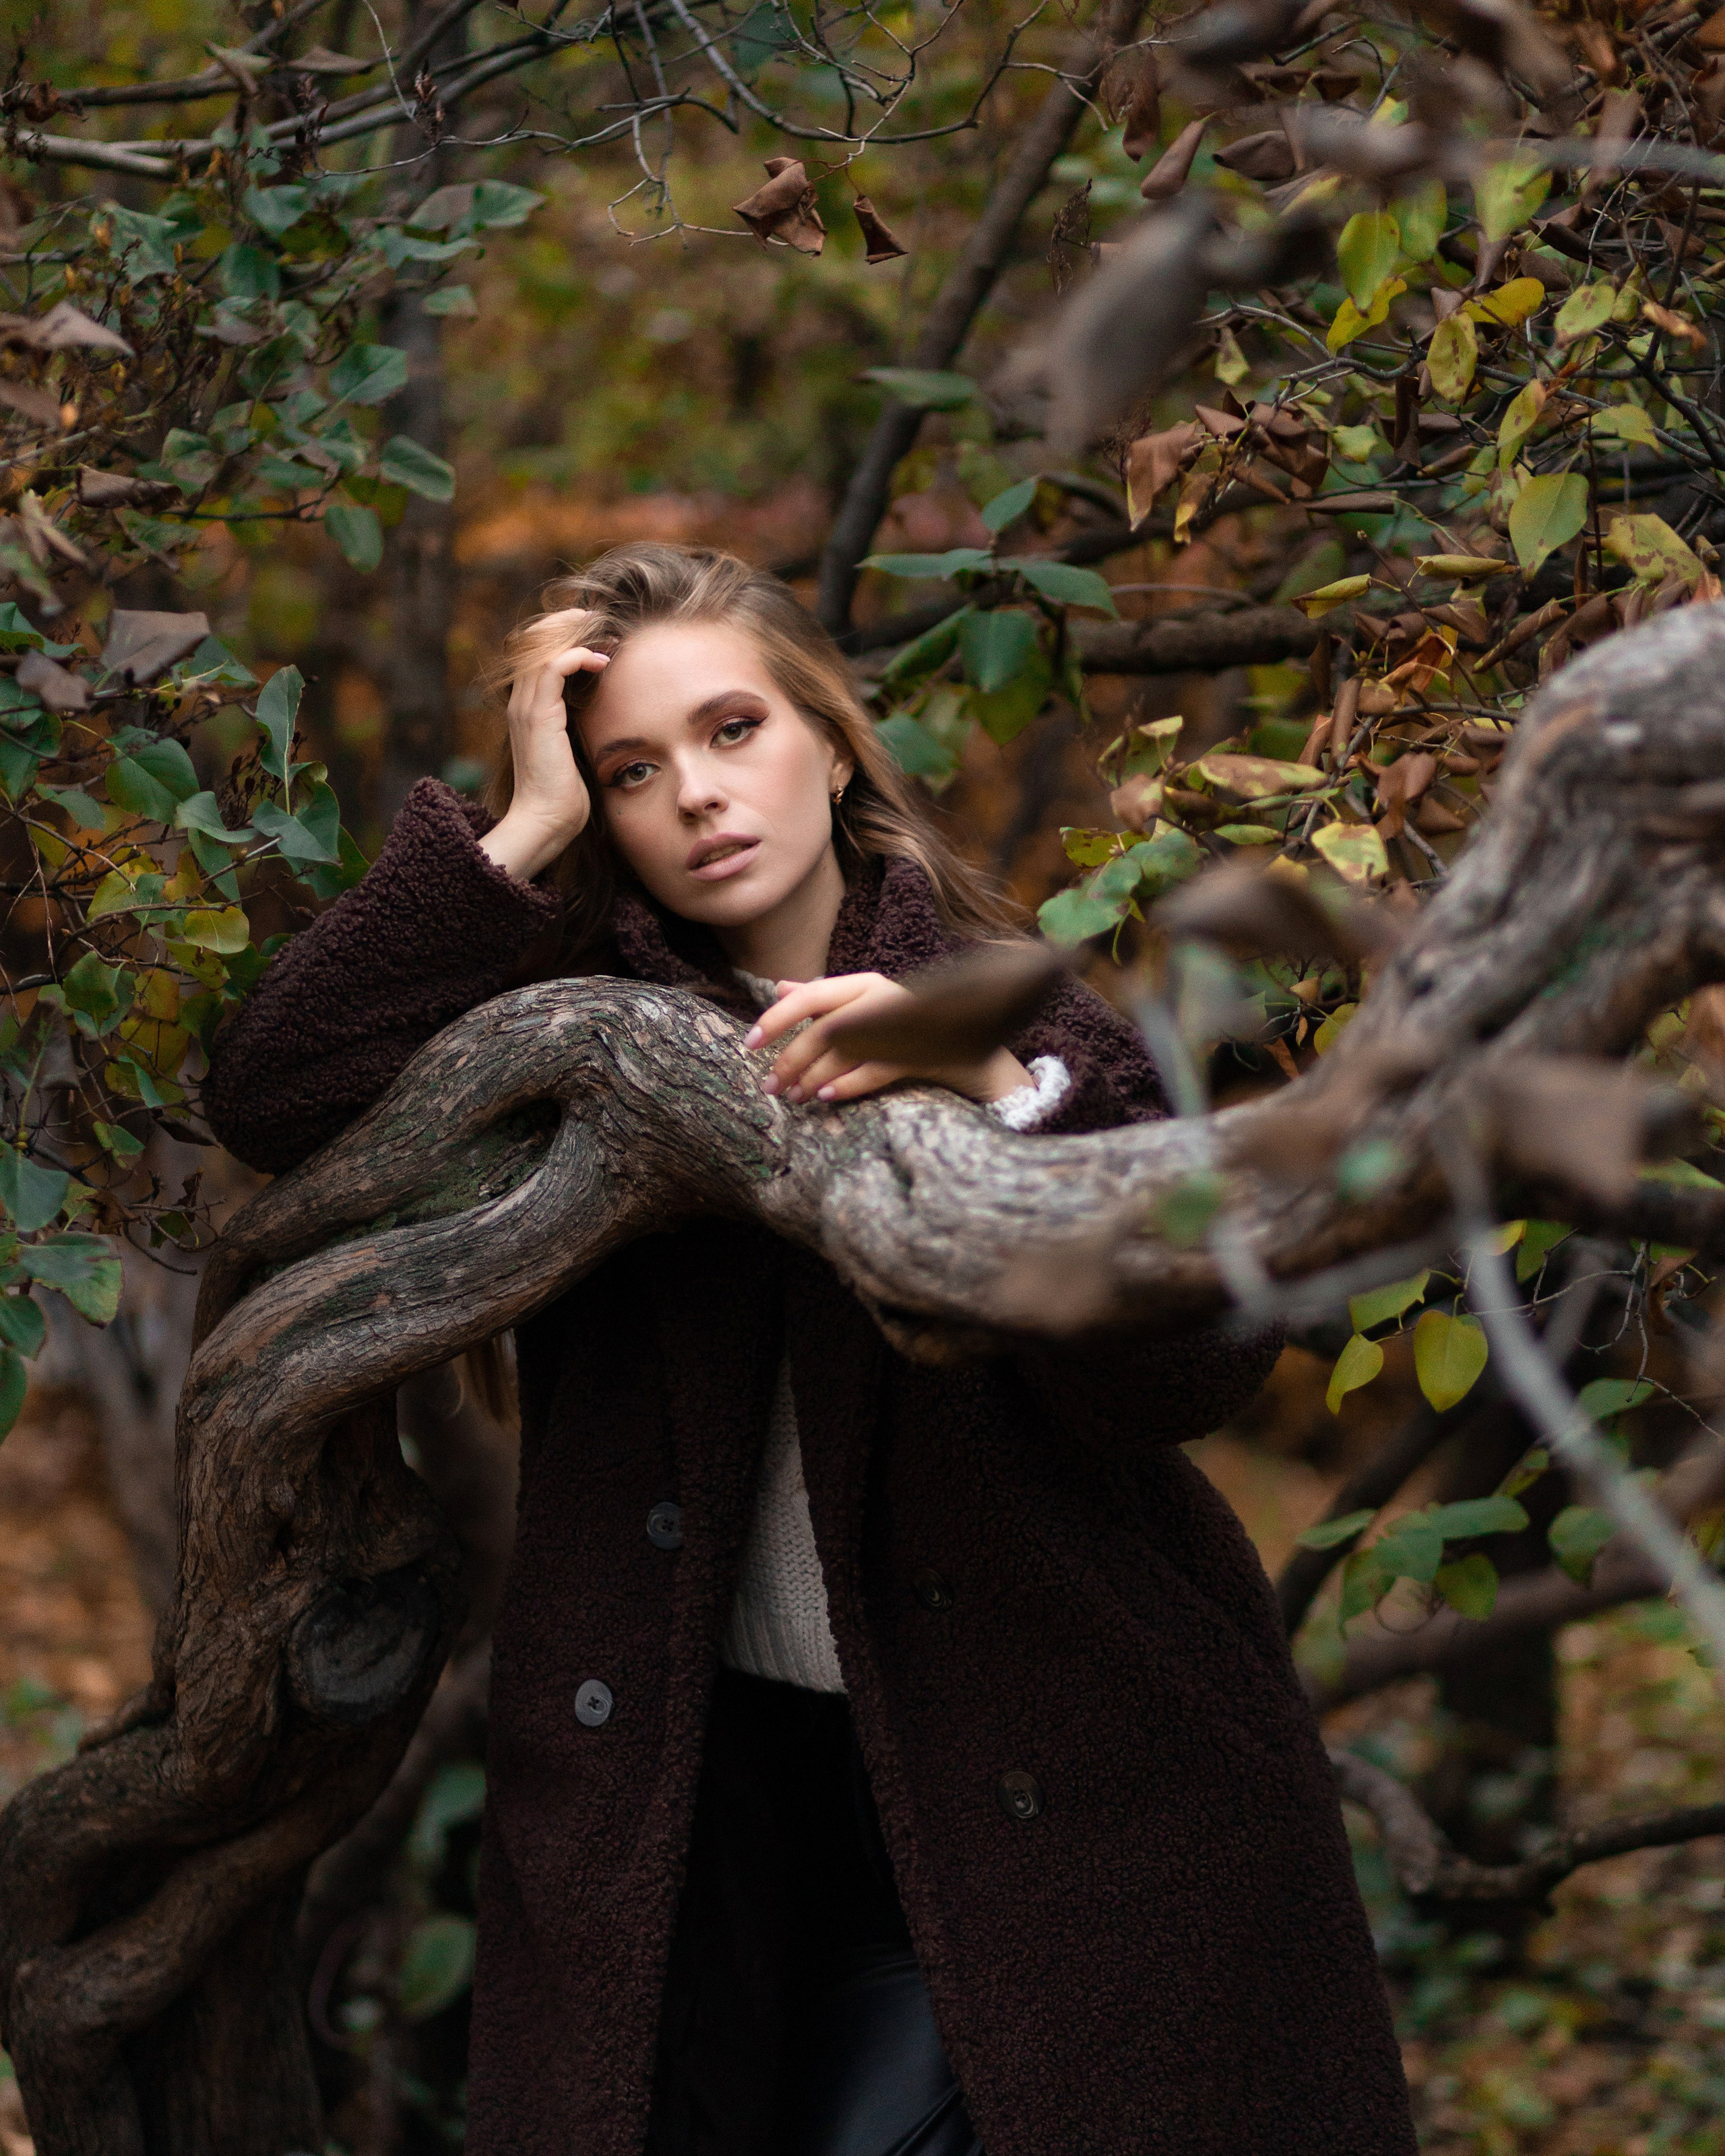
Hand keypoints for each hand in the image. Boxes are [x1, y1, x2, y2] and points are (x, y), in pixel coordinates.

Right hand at [480, 645, 608, 880]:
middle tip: (598, 619)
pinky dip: (578, 656)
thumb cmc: (564, 794)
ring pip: (541, 646)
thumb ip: (577, 724)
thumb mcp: (572, 749)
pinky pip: (553, 667)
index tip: (595, 632)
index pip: (534, 652)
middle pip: (533, 639)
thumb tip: (600, 710)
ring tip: (603, 632)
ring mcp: (526, 707)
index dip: (561, 634)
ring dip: (574, 633)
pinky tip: (601, 662)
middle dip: (566, 623)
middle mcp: (520, 701)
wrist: (546, 820)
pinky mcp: (539, 716)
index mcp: (526, 707)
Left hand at [745, 972, 1030, 1106]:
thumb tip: (779, 987)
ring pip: (845, 1049)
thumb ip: (824, 998)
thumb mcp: (864, 1008)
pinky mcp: (918, 1053)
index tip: (749, 1044)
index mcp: (864, 985)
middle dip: (790, 1058)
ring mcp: (902, 1025)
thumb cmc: (907, 1030)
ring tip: (795, 1097)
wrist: (969, 1051)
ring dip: (813, 1076)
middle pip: (823, 1027)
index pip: (809, 996)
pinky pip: (875, 1069)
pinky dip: (848, 1083)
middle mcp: (881, 998)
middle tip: (770, 1085)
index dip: (776, 1019)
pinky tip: (826, 1098)